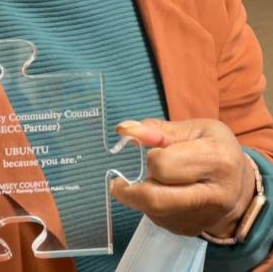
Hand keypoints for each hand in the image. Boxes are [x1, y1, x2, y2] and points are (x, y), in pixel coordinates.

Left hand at [110, 119, 255, 237]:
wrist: (240, 184)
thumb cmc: (214, 148)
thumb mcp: (194, 129)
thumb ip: (158, 129)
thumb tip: (124, 129)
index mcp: (218, 160)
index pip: (163, 165)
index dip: (152, 157)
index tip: (154, 151)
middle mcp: (215, 195)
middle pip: (156, 198)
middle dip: (130, 190)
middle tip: (118, 183)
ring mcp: (205, 218)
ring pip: (154, 212)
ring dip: (139, 198)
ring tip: (147, 182)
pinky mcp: (193, 231)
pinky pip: (159, 221)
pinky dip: (149, 208)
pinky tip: (158, 194)